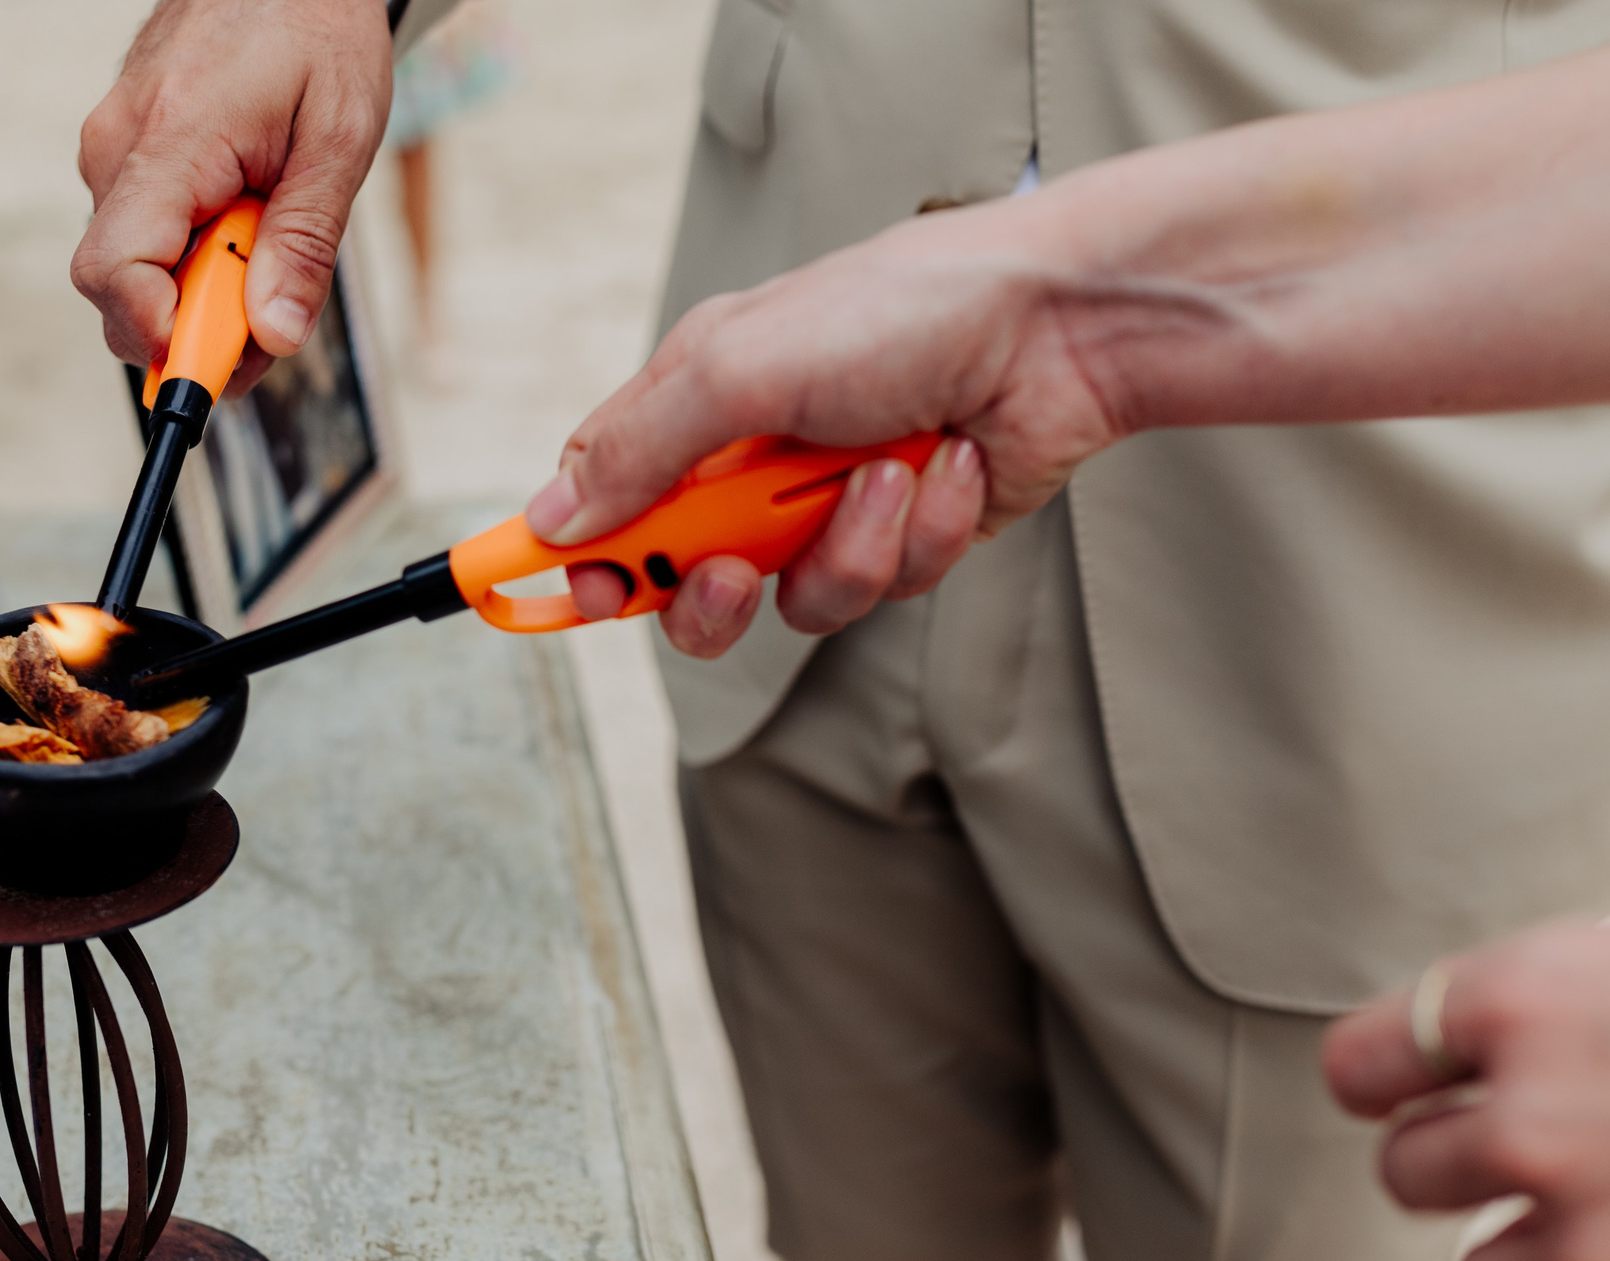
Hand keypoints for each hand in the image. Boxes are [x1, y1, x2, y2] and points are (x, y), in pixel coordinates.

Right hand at [73, 0, 391, 390]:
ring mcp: (113, 152)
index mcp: (169, 143)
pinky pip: (148, 239)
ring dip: (204, 292)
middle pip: (122, 292)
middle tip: (274, 315)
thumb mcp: (340, 137)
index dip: (160, 336)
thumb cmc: (318, 31)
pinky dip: (197, 258)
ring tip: (270, 244)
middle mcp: (117, 151)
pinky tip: (246, 225)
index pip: (115, 274)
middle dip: (196, 329)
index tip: (221, 358)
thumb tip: (274, 337)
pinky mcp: (126, 156)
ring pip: (137, 272)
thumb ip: (304, 242)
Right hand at [524, 195, 1127, 657]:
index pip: (609, 496)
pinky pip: (882, 586)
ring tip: (888, 470)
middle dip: (714, 591)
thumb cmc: (903, 311)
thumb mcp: (740, 366)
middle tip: (734, 571)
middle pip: (690, 582)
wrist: (1059, 327)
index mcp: (702, 400)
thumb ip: (638, 450)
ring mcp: (833, 505)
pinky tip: (952, 463)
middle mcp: (760, 460)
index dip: (588, 554)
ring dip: (844, 547)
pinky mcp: (908, 539)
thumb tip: (550, 520)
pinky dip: (918, 532)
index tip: (582, 593)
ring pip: (794, 601)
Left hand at [1323, 892, 1609, 1260]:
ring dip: (1542, 1259)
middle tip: (1534, 1150)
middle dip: (1460, 1164)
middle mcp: (1536, 1128)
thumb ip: (1574, 996)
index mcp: (1525, 1004)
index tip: (1409, 1086)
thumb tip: (1502, 1032)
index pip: (1364, 1065)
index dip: (1391, 1077)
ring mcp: (1606, 1245)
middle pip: (1406, 1177)